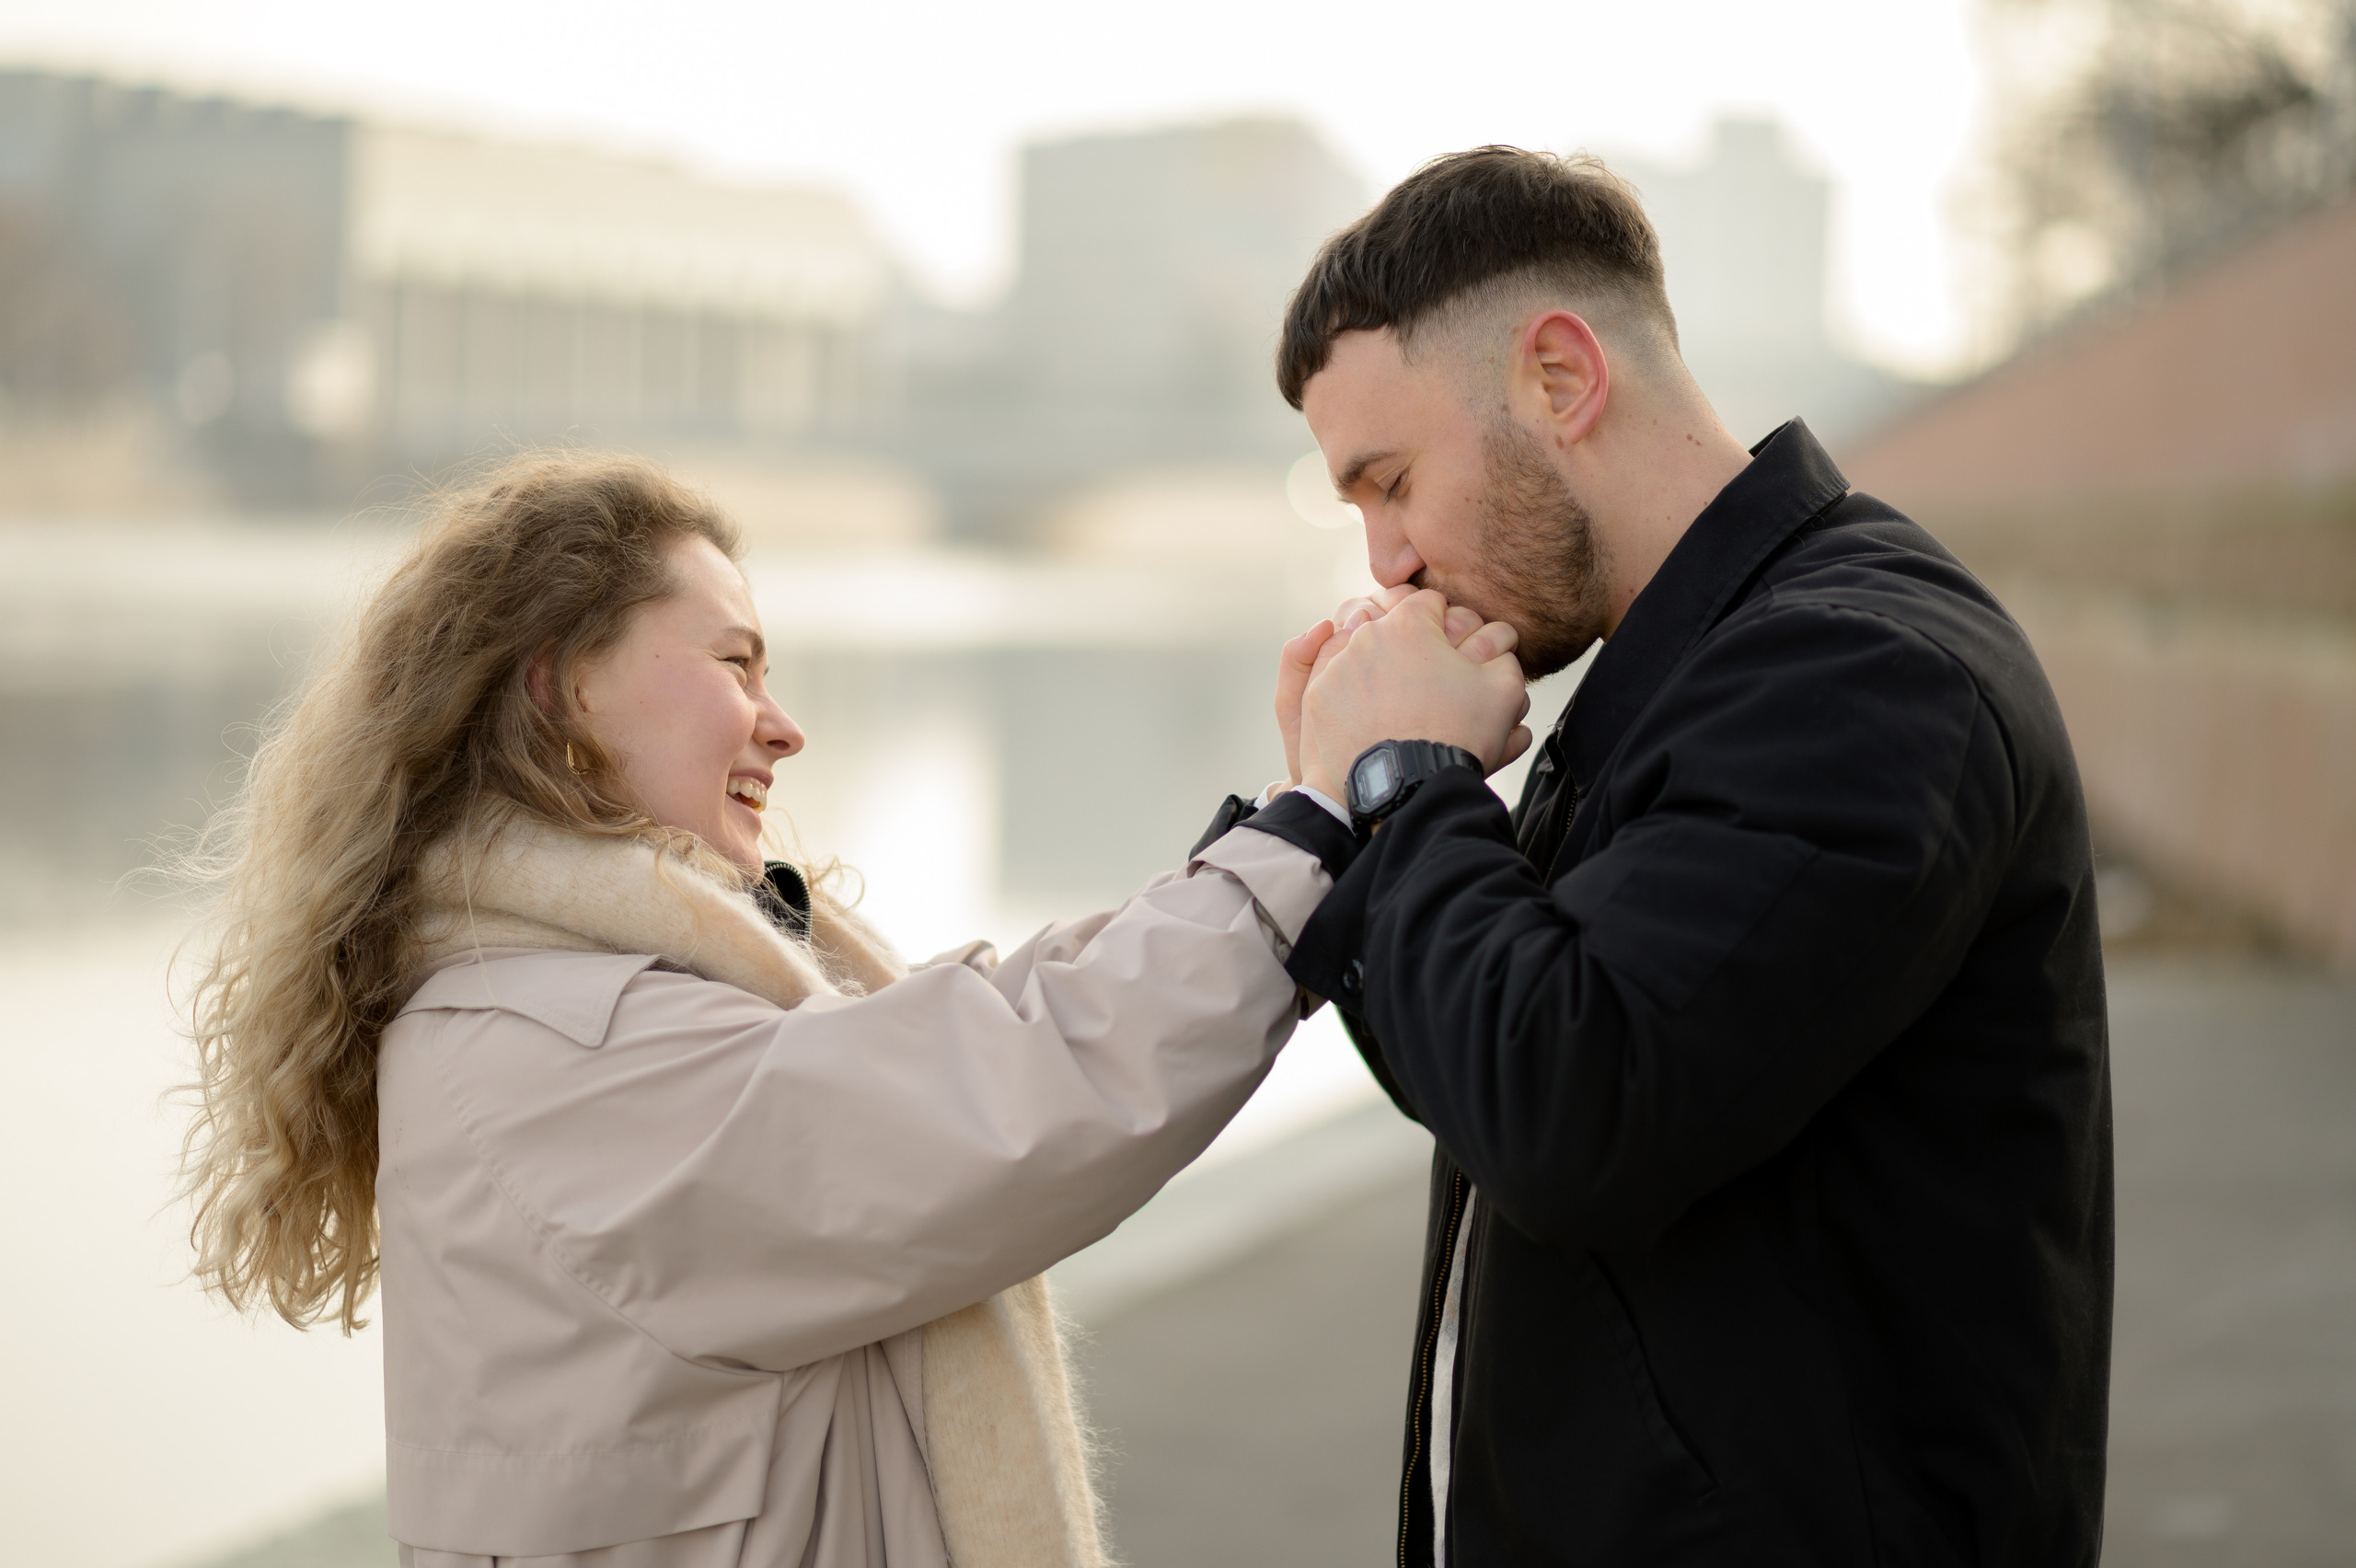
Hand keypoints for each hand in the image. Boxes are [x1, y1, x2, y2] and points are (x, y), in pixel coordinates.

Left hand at [1298, 589, 1530, 803]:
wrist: (1413, 787)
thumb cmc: (1460, 734)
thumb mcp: (1504, 688)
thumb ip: (1502, 649)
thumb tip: (1497, 638)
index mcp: (1409, 621)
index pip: (1431, 605)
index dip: (1448, 628)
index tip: (1452, 655)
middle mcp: (1365, 635)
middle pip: (1394, 631)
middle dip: (1412, 650)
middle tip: (1429, 686)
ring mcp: (1336, 667)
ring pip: (1364, 658)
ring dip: (1382, 673)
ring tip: (1402, 709)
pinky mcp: (1317, 699)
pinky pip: (1339, 688)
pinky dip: (1354, 700)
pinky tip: (1376, 721)